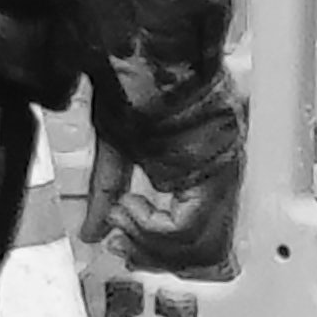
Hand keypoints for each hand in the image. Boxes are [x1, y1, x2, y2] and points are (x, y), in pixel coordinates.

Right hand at [88, 98, 244, 280]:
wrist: (147, 62)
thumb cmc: (135, 88)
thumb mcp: (117, 147)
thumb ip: (108, 192)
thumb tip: (93, 230)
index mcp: (204, 171)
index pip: (197, 236)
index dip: (157, 252)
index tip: (124, 246)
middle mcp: (221, 180)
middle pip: (200, 250)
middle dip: (152, 254)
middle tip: (122, 245)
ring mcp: (222, 180)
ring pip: (196, 245)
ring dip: (147, 241)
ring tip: (120, 215)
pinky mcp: (214, 179)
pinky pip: (185, 227)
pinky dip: (149, 227)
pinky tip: (127, 206)